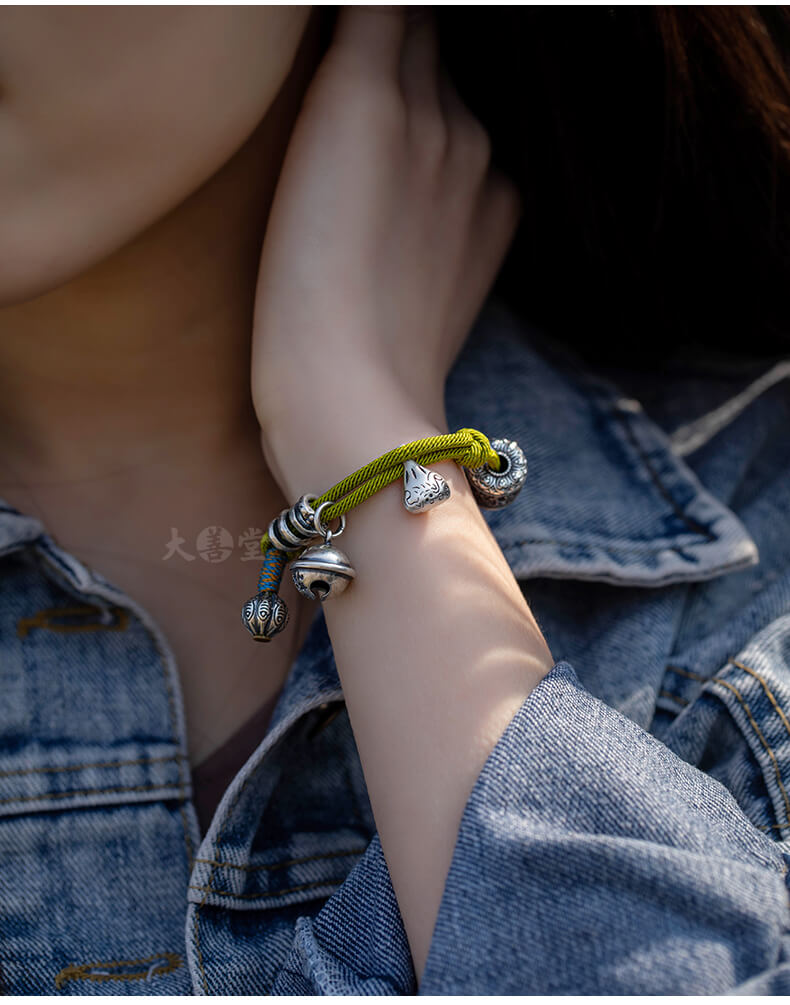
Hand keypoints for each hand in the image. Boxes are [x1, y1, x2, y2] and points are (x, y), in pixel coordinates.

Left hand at [251, 6, 521, 495]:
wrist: (353, 400)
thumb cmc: (370, 378)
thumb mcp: (424, 311)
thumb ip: (430, 250)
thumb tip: (404, 228)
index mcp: (489, 196)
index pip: (456, 118)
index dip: (420, 108)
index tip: (383, 125)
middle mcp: (471, 147)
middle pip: (438, 64)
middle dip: (410, 58)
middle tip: (368, 86)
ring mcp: (428, 118)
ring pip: (409, 32)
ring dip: (382, 32)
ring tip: (354, 62)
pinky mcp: (363, 95)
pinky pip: (369, 9)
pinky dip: (357, 16)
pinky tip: (334, 27)